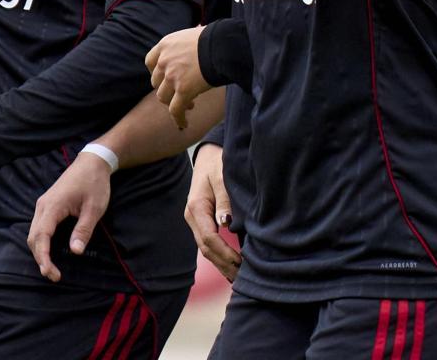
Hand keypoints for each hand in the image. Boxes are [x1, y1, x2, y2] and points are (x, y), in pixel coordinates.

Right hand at [26, 150, 112, 281]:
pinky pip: (38, 227)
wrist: (91, 163)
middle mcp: (43, 206)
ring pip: (34, 233)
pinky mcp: (47, 206)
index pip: (42, 236)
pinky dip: (41, 242)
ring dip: (39, 251)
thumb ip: (83, 230)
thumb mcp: (94, 209)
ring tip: (51, 268)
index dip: (44, 256)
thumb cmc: (94, 184)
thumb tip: (75, 252)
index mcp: (53, 206)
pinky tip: (50, 252)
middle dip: (40, 258)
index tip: (51, 273)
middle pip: (33, 237)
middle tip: (54, 276)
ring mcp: (43, 205)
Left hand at [146, 26, 210, 128]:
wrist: (223, 45)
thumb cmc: (215, 39)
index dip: (157, 73)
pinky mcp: (183, 90)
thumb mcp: (192, 35)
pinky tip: (184, 124)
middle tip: (181, 93)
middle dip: (167, 89)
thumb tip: (196, 39)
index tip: (165, 78)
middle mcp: (164, 61)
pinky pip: (175, 110)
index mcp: (165, 45)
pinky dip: (178, 118)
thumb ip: (186, 45)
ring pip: (163, 97)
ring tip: (190, 105)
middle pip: (157, 81)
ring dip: (173, 103)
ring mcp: (172, 76)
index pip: (151, 62)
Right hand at [186, 143, 240, 281]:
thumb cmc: (218, 164)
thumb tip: (226, 223)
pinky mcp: (202, 222)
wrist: (209, 156)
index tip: (242, 263)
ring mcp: (195, 221)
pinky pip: (209, 244)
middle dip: (224, 265)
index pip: (209, 237)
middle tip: (244, 279)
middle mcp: (192, 217)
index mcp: (196, 207)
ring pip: (206, 249)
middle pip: (206, 248)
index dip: (225, 253)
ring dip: (222, 265)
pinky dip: (220, 258)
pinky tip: (232, 268)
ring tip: (240, 279)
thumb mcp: (222, 177)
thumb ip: (225, 200)